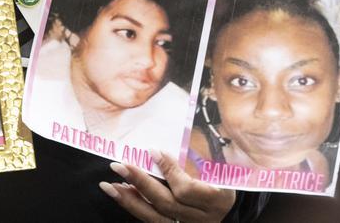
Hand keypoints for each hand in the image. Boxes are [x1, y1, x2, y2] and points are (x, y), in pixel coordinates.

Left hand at [99, 150, 235, 222]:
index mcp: (216, 199)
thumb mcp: (221, 165)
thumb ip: (202, 152)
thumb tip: (182, 126)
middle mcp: (203, 219)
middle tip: (119, 165)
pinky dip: (134, 207)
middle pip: (167, 203)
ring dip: (129, 200)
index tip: (153, 151)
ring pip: (155, 217)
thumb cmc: (224, 178)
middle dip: (140, 183)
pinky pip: (152, 221)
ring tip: (109, 186)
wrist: (230, 209)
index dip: (169, 170)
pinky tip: (120, 194)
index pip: (186, 189)